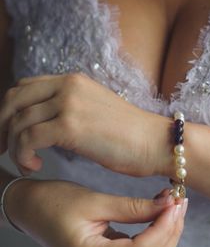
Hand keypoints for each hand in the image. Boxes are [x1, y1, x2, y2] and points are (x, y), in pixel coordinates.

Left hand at [0, 73, 164, 176]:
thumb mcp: (95, 110)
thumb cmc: (131, 136)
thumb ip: (69, 107)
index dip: (8, 110)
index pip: (24, 87)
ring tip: (25, 162)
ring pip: (17, 122)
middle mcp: (68, 86)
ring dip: (13, 146)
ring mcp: (68, 104)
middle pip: (13, 101)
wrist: (157, 143)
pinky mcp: (70, 126)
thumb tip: (42, 121)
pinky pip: (28, 139)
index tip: (7, 133)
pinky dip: (23, 155)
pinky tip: (35, 165)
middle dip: (1, 127)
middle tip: (2, 148)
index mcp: (74, 80)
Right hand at [5, 179, 187, 246]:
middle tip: (180, 203)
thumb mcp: (95, 201)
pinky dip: (155, 240)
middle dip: (171, 233)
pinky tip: (161, 217)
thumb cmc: (55, 202)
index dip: (164, 228)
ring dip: (166, 237)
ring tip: (173, 208)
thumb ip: (134, 207)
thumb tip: (170, 205)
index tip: (176, 204)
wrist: (30, 210)